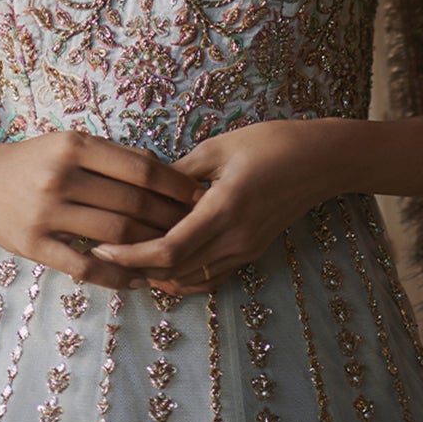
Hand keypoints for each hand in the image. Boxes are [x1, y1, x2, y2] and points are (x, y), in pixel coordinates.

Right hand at [0, 129, 205, 293]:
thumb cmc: (32, 160)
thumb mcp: (68, 143)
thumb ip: (110, 158)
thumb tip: (167, 177)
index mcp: (74, 145)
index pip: (140, 168)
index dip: (175, 184)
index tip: (198, 194)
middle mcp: (61, 176)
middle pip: (133, 203)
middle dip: (171, 217)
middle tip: (194, 226)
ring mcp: (46, 213)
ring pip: (116, 235)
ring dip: (151, 246)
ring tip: (172, 251)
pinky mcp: (33, 245)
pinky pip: (85, 266)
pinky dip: (117, 274)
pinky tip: (137, 279)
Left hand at [89, 119, 333, 294]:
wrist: (321, 160)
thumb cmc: (270, 143)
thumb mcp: (219, 147)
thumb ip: (179, 171)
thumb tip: (141, 185)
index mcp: (223, 208)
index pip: (167, 249)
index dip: (131, 255)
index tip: (102, 248)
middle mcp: (235, 238)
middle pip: (175, 270)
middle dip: (135, 269)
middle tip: (103, 256)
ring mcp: (245, 249)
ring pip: (192, 278)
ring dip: (158, 275)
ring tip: (126, 261)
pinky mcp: (252, 251)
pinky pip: (211, 275)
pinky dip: (183, 276)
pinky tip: (163, 266)